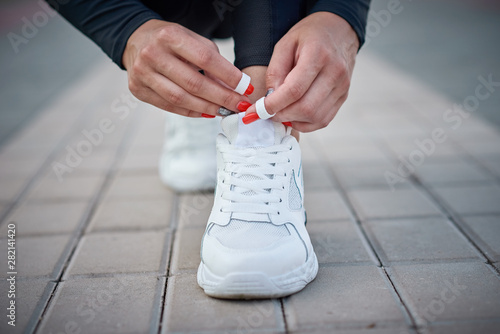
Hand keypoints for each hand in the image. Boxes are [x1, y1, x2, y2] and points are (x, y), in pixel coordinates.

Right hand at [122, 19, 250, 116]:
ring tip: (225, 111)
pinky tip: (206, 112)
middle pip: (194, 83)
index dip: (228, 76)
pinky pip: (170, 106)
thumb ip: (212, 61)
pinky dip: (191, 111)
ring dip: (208, 108)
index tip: (245, 88)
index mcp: (169, 36)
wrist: (136, 41)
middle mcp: (153, 54)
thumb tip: (233, 87)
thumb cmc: (169, 40)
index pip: (205, 59)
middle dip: (221, 97)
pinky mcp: (138, 90)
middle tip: (239, 105)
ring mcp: (142, 74)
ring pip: (181, 98)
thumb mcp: (191, 39)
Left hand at [245, 12, 358, 131]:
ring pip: (315, 118)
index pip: (294, 90)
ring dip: (293, 120)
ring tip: (280, 112)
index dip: (273, 105)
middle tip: (267, 112)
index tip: (256, 111)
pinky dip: (305, 123)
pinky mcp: (344, 96)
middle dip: (281, 115)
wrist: (339, 30)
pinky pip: (323, 120)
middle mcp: (335, 72)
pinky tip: (294, 115)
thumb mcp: (285, 44)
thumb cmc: (309, 36)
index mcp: (318, 54)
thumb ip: (275, 72)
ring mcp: (342, 86)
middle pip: (306, 108)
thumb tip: (270, 99)